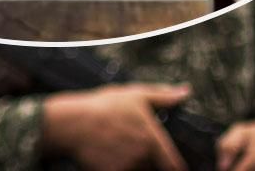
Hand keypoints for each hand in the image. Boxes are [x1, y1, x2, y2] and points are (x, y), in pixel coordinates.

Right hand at [40, 84, 191, 170]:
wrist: (69, 123)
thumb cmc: (102, 107)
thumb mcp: (134, 95)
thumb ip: (163, 96)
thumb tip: (185, 92)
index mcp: (152, 140)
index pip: (175, 166)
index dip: (175, 166)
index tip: (171, 163)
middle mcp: (143, 157)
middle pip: (153, 167)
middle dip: (147, 160)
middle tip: (130, 145)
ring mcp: (127, 167)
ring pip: (136, 170)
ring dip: (132, 163)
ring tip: (116, 147)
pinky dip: (115, 167)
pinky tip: (105, 154)